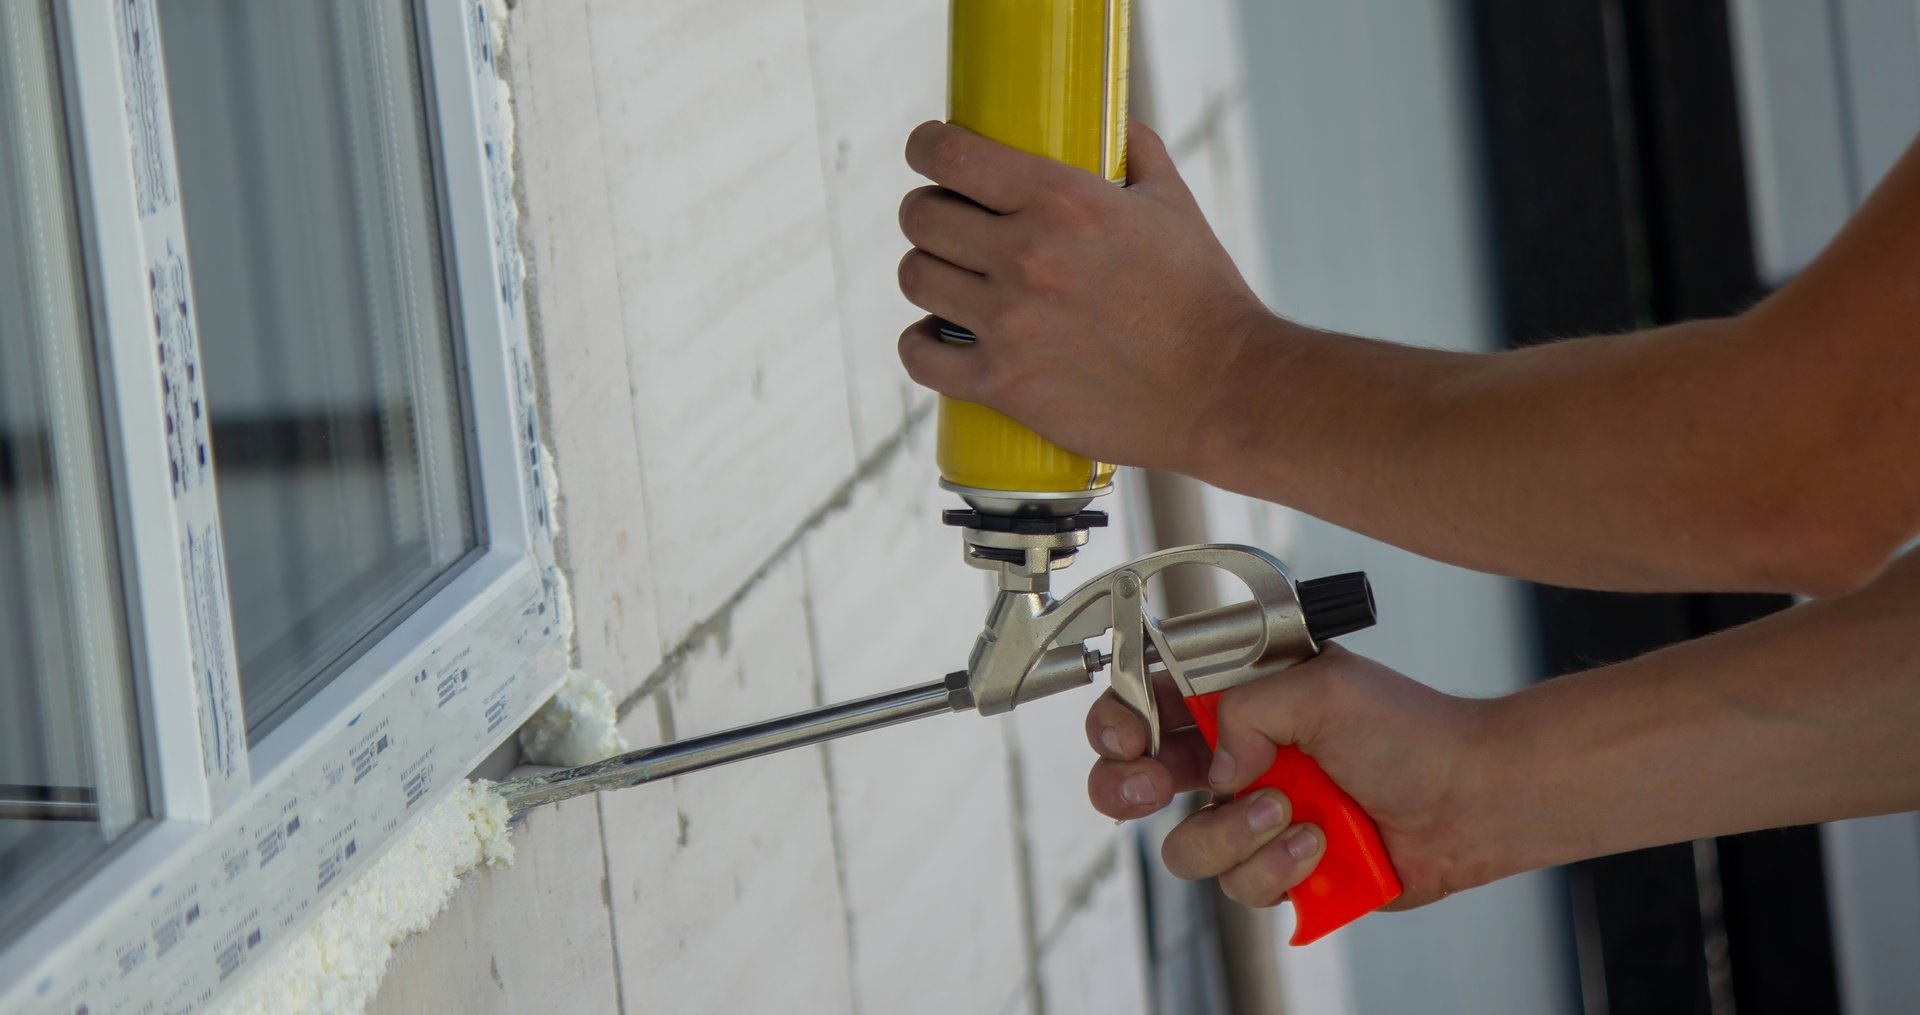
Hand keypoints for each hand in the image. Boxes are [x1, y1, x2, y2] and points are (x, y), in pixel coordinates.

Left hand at [896, 119, 1269, 472]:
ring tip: (949, 277)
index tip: (928, 152)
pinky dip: (920, 344)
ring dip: (927, 272)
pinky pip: (919, 355)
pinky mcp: (1004, 385)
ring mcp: (1009, 324)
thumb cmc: (1202, 296)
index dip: (927, 148)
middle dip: (928, 211)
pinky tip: (937, 336)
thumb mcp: (1174, 203)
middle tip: (947, 222)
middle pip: (921, 217)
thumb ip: (1136, 151)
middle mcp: (1026, 257)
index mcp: (1063, 201)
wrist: (1221, 389)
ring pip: (916, 278)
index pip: (951, 156)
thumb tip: (1111, 122)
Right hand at [1084, 647, 1499, 908]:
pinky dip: (1279, 866)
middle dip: (1130, 787)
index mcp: (1237, 702)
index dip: (1120, 722)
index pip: (1149, 705)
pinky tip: (1322, 843)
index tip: (1129, 737)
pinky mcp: (1277, 870)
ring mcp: (1252, 818)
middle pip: (1135, 780)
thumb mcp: (1323, 686)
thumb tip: (1216, 766)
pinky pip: (1239, 885)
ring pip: (1186, 845)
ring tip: (1289, 812)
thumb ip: (1248, 709)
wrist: (1469, 800)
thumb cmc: (1412, 732)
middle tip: (1156, 787)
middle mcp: (1234, 760)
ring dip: (1234, 832)